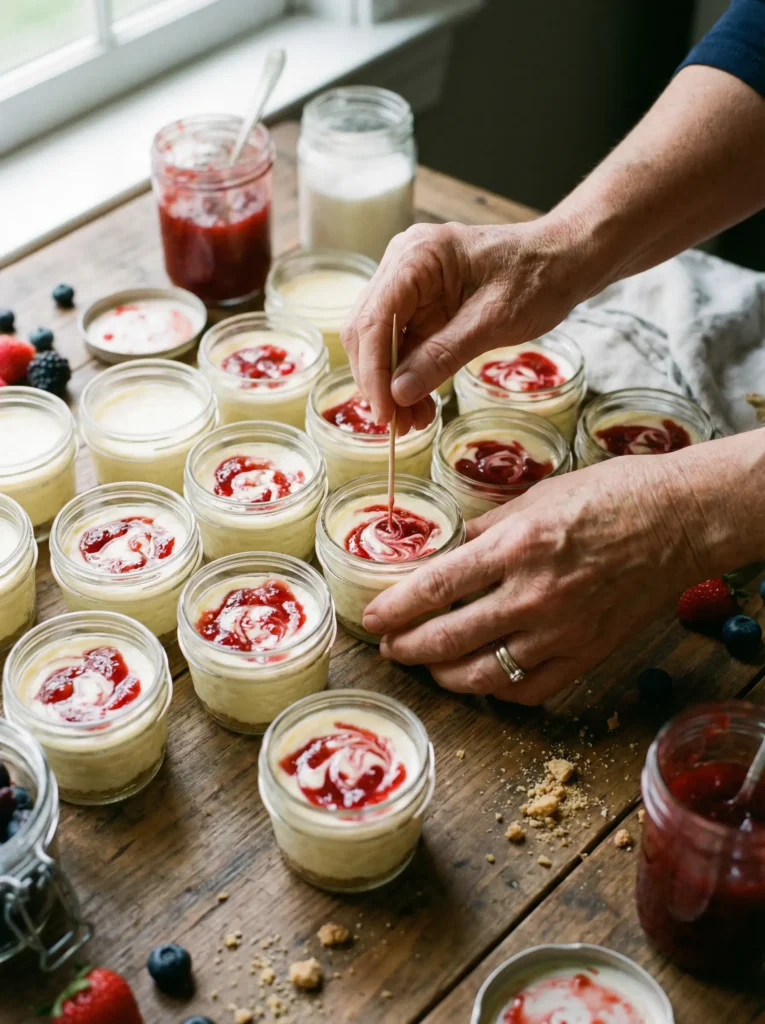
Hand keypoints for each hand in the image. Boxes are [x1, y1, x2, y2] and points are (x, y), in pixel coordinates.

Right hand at [341, 216, 585, 431]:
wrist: (564, 260)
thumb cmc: (538, 277)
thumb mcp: (493, 321)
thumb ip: (443, 355)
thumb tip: (398, 393)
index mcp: (417, 256)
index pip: (375, 318)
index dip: (374, 370)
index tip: (385, 413)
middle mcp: (402, 265)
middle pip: (368, 330)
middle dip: (379, 382)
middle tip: (398, 425)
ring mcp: (409, 285)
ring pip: (380, 343)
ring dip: (391, 385)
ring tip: (414, 421)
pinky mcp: (420, 305)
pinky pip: (402, 345)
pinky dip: (408, 377)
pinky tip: (420, 404)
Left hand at [362, 455, 706, 704]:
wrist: (678, 521)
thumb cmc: (611, 495)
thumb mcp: (537, 496)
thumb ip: (488, 528)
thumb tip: (452, 548)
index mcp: (515, 547)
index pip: (435, 587)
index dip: (395, 608)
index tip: (372, 617)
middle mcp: (533, 596)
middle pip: (448, 639)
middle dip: (407, 646)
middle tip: (390, 645)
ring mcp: (561, 633)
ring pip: (482, 676)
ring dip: (443, 675)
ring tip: (427, 664)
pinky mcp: (586, 655)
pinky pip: (529, 690)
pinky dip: (497, 689)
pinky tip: (481, 677)